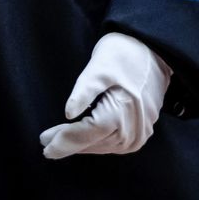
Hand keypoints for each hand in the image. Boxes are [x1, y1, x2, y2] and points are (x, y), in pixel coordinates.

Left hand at [39, 32, 169, 159]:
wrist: (154, 53)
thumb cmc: (124, 55)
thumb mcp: (99, 67)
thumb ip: (84, 92)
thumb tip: (68, 114)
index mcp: (122, 113)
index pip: (87, 133)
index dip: (65, 140)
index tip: (44, 143)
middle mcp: (133, 130)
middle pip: (94, 142)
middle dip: (69, 143)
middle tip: (45, 143)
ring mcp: (139, 134)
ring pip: (103, 146)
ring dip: (82, 145)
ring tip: (58, 142)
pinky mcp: (141, 133)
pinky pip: (114, 144)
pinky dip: (96, 143)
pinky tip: (82, 139)